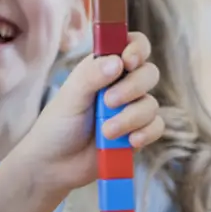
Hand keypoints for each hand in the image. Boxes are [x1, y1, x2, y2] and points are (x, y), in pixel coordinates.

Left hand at [18, 32, 163, 192]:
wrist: (54, 166)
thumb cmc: (57, 125)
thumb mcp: (70, 96)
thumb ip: (91, 76)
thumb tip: (118, 62)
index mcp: (104, 68)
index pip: (132, 45)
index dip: (137, 49)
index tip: (129, 61)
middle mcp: (122, 86)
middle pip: (149, 73)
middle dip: (133, 87)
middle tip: (108, 102)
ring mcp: (131, 110)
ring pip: (151, 104)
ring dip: (131, 118)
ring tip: (106, 132)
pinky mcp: (137, 133)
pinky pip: (156, 127)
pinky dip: (145, 133)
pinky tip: (129, 142)